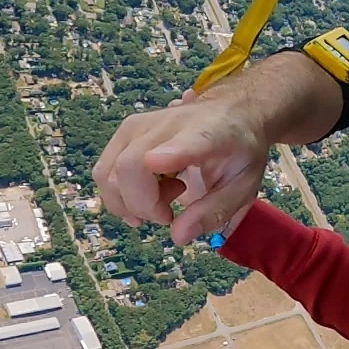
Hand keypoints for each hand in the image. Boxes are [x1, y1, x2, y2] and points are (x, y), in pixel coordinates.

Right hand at [92, 91, 268, 245]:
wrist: (231, 112)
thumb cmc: (239, 151)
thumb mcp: (243, 187)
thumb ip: (213, 212)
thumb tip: (177, 236)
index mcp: (209, 134)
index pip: (185, 142)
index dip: (170, 155)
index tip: (159, 164)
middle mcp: (168, 124)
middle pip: (129, 167)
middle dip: (142, 206)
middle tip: (169, 213)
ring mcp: (140, 124)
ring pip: (109, 173)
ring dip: (128, 202)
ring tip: (161, 199)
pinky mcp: (125, 131)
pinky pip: (105, 171)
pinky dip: (120, 193)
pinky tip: (147, 192)